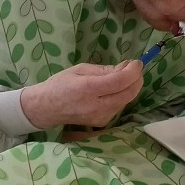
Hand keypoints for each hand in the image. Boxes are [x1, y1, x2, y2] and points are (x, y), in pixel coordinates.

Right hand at [20, 60, 142, 129]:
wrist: (47, 108)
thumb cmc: (61, 84)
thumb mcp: (80, 69)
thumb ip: (105, 70)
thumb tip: (126, 67)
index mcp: (88, 88)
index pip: (120, 81)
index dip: (133, 71)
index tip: (136, 62)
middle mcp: (97, 106)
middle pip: (129, 93)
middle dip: (137, 79)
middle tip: (134, 68)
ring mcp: (101, 117)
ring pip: (126, 100)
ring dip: (130, 87)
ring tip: (122, 77)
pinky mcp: (102, 122)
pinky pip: (119, 106)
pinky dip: (122, 96)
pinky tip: (114, 90)